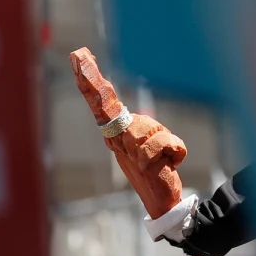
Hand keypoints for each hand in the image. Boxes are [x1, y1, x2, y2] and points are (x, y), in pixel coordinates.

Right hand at [70, 47, 187, 219]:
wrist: (162, 199)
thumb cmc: (155, 168)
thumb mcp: (149, 143)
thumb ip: (144, 129)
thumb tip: (141, 120)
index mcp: (117, 134)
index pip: (102, 103)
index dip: (90, 79)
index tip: (79, 56)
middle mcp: (118, 142)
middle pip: (106, 109)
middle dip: (92, 82)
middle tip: (80, 56)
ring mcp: (130, 154)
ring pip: (147, 129)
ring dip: (164, 139)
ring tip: (166, 157)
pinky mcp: (145, 166)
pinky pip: (165, 145)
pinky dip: (176, 151)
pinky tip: (173, 163)